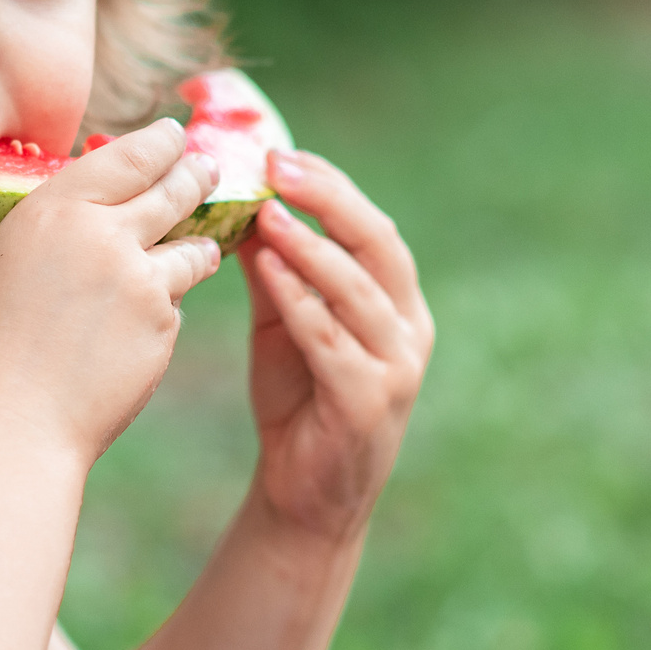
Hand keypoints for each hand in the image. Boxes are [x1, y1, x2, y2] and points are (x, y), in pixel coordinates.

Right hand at [0, 120, 225, 463]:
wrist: (10, 425)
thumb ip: (46, 237)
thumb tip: (73, 220)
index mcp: (52, 210)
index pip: (128, 155)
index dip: (160, 142)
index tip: (175, 136)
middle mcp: (102, 233)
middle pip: (174, 188)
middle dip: (197, 176)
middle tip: (208, 170)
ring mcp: (140, 279)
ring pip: (192, 248)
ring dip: (198, 248)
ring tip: (200, 249)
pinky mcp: (163, 324)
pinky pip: (176, 304)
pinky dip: (166, 309)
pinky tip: (139, 331)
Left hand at [241, 151, 432, 540]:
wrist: (304, 495)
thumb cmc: (298, 401)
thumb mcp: (284, 323)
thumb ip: (274, 269)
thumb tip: (242, 203)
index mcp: (396, 303)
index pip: (373, 228)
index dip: (332, 186)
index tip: (282, 153)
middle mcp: (408, 329)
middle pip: (378, 246)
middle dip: (328, 200)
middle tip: (277, 167)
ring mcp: (395, 368)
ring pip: (358, 291)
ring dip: (310, 247)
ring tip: (267, 212)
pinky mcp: (368, 404)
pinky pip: (333, 341)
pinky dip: (301, 302)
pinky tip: (268, 271)